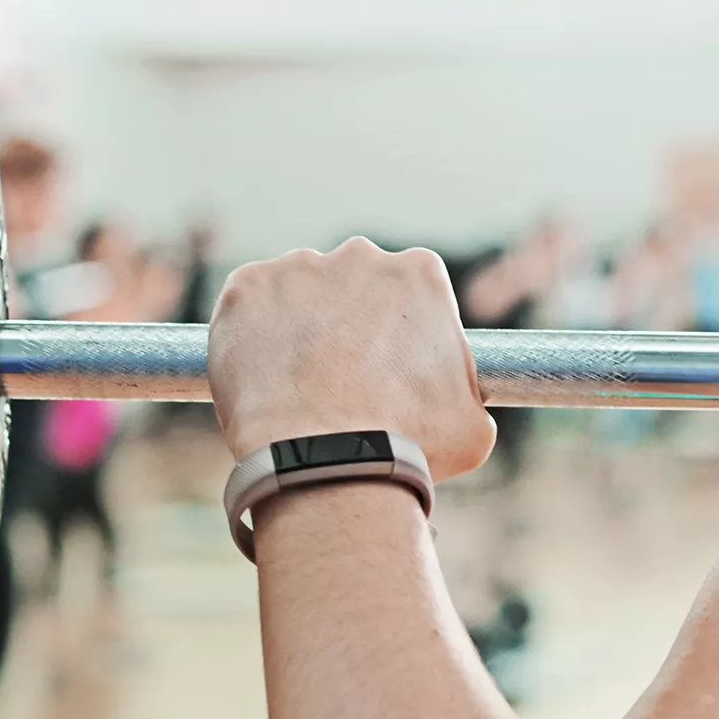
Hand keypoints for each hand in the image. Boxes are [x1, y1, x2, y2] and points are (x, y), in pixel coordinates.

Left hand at [208, 238, 495, 479]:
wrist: (330, 462)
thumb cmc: (411, 447)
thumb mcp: (473, 422)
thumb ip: (465, 392)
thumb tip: (460, 402)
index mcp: (419, 273)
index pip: (407, 290)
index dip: (396, 332)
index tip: (386, 368)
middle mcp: (359, 255)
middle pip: (350, 286)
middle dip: (345, 324)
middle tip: (339, 380)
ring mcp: (298, 267)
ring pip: (296, 296)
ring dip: (297, 329)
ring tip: (297, 390)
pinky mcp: (245, 289)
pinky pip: (246, 310)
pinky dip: (250, 339)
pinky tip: (263, 382)